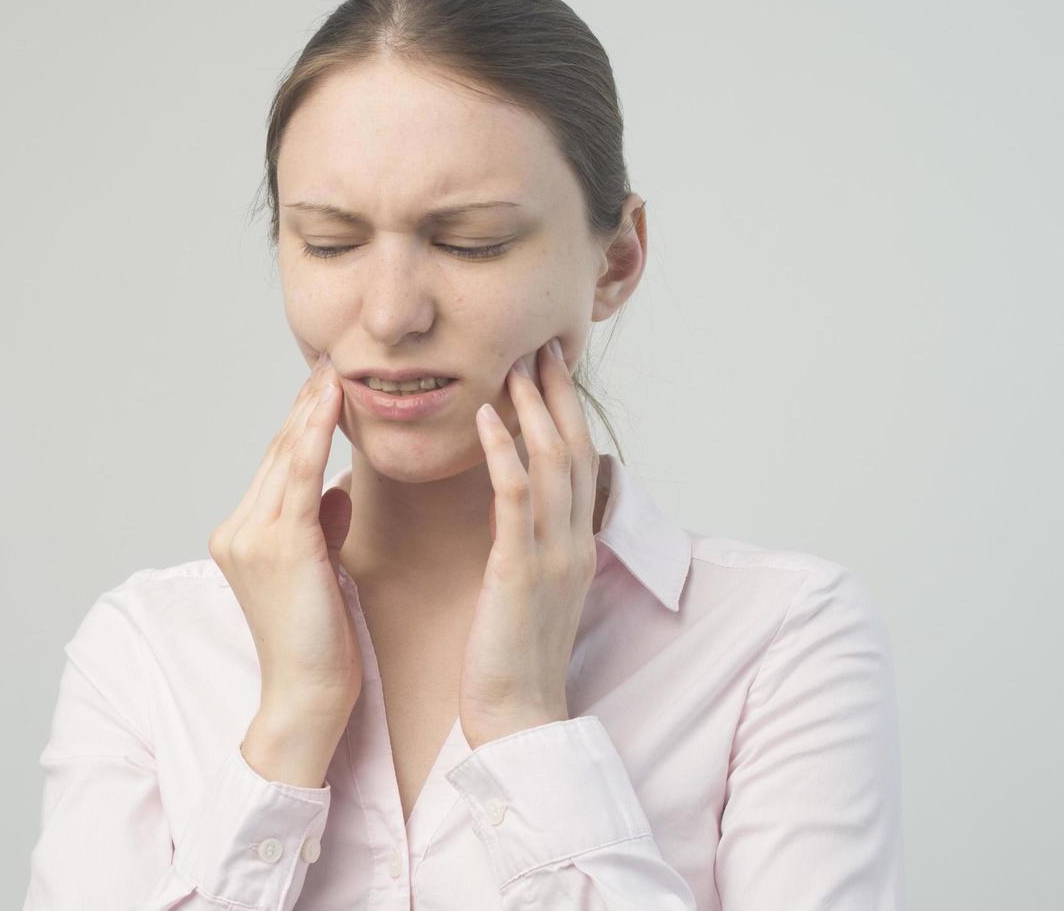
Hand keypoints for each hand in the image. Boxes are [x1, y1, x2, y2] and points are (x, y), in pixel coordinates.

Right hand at [207, 352, 361, 731]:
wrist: (306, 696)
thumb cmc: (320, 643)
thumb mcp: (321, 571)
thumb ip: (322, 526)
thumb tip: (338, 487)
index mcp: (242, 536)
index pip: (278, 466)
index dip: (301, 422)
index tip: (325, 385)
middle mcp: (238, 531)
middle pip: (279, 453)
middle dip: (306, 405)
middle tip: (332, 361)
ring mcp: (251, 537)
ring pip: (287, 458)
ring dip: (312, 410)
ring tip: (336, 372)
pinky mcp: (279, 546)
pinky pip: (300, 477)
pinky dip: (315, 437)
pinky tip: (332, 406)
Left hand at [459, 336, 600, 747]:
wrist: (518, 718)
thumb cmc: (512, 660)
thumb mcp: (532, 593)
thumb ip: (533, 547)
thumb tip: (521, 514)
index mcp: (577, 547)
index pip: (580, 463)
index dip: (568, 412)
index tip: (551, 369)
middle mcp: (574, 543)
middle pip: (575, 449)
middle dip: (559, 394)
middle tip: (540, 345)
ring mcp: (552, 555)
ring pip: (552, 462)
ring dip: (533, 407)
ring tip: (513, 363)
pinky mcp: (520, 571)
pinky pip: (514, 497)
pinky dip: (502, 451)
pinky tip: (483, 417)